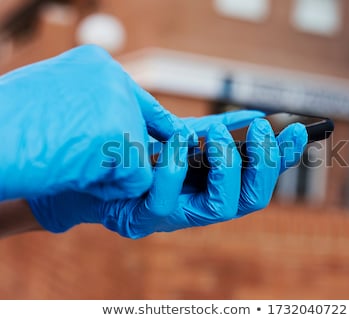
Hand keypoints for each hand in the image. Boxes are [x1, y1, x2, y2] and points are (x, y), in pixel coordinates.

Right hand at [0, 45, 191, 200]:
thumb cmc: (8, 127)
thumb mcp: (54, 99)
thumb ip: (91, 105)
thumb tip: (122, 123)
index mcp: (97, 64)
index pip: (140, 98)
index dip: (150, 123)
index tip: (166, 137)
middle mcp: (113, 78)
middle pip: (142, 129)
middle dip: (123, 152)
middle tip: (83, 158)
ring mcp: (119, 106)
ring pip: (142, 156)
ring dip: (111, 171)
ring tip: (72, 166)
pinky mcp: (122, 138)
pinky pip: (138, 178)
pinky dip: (112, 189)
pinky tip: (79, 178)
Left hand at [28, 114, 306, 237]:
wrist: (95, 173)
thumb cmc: (146, 155)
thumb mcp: (185, 136)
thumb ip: (217, 129)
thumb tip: (252, 114)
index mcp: (218, 187)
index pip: (261, 177)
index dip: (283, 158)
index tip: (299, 130)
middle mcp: (205, 208)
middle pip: (253, 200)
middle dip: (264, 165)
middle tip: (263, 130)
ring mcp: (178, 218)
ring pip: (223, 208)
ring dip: (227, 167)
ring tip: (219, 136)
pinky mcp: (147, 221)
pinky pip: (168, 200)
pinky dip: (177, 167)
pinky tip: (178, 141)